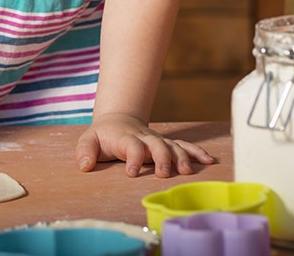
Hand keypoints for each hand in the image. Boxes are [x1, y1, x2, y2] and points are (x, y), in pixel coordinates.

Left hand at [75, 113, 215, 177]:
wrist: (118, 120)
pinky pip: (184, 146)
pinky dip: (197, 152)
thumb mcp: (88, 140)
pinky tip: (209, 161)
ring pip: (173, 146)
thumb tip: (84, 166)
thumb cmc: (103, 136)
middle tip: (163, 174)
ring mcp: (158, 140)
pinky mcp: (167, 144)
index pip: (131, 146)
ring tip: (188, 171)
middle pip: (156, 144)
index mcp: (125, 138)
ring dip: (182, 157)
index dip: (133, 158)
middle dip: (161, 158)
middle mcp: (144, 138)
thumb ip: (84, 151)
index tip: (131, 172)